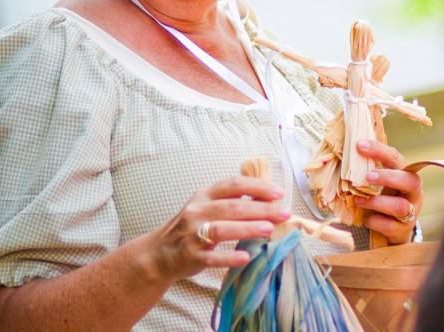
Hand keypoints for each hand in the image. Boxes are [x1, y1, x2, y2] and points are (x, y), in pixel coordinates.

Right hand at [146, 176, 291, 280]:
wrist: (159, 253)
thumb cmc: (191, 227)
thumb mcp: (206, 207)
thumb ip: (230, 201)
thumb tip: (266, 198)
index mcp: (204, 195)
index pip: (233, 185)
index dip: (257, 187)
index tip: (279, 193)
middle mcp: (197, 211)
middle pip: (232, 207)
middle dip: (261, 209)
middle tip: (284, 213)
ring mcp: (192, 234)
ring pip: (222, 229)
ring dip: (247, 228)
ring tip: (269, 230)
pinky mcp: (191, 256)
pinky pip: (212, 257)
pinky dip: (229, 257)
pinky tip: (246, 257)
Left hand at [352, 140, 422, 244]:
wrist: (394, 228)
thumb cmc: (384, 198)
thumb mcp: (380, 183)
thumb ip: (369, 169)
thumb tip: (346, 152)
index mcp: (406, 174)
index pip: (396, 158)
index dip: (379, 150)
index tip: (359, 145)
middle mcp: (413, 192)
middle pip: (410, 181)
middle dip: (388, 177)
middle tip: (367, 177)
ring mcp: (411, 212)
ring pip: (400, 206)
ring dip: (377, 202)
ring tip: (358, 200)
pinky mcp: (403, 230)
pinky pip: (390, 226)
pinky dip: (375, 221)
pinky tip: (366, 218)